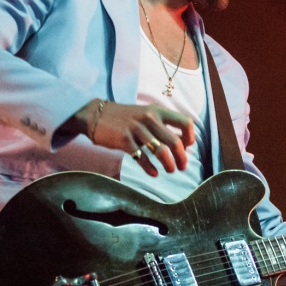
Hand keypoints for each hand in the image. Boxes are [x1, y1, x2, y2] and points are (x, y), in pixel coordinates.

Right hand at [77, 99, 194, 176]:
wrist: (96, 115)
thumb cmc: (125, 118)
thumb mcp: (146, 114)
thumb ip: (162, 124)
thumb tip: (181, 143)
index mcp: (158, 111)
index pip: (185, 122)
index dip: (189, 137)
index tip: (186, 147)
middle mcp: (150, 118)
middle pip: (175, 141)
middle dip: (182, 157)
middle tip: (182, 166)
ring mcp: (137, 129)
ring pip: (161, 151)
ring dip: (169, 164)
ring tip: (170, 170)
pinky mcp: (124, 140)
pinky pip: (142, 158)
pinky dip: (150, 168)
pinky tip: (154, 173)